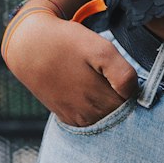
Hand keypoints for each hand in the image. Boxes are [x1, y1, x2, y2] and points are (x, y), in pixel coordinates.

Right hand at [3, 13, 137, 128]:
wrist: (29, 46)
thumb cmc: (67, 43)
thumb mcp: (100, 48)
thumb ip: (122, 74)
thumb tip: (132, 94)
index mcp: (103, 100)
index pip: (134, 102)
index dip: (132, 85)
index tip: (121, 71)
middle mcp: (90, 115)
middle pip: (120, 111)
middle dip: (120, 94)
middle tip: (106, 72)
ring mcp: (77, 119)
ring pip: (106, 116)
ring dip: (106, 100)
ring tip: (95, 78)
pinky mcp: (66, 118)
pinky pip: (90, 118)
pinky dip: (93, 106)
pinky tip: (85, 88)